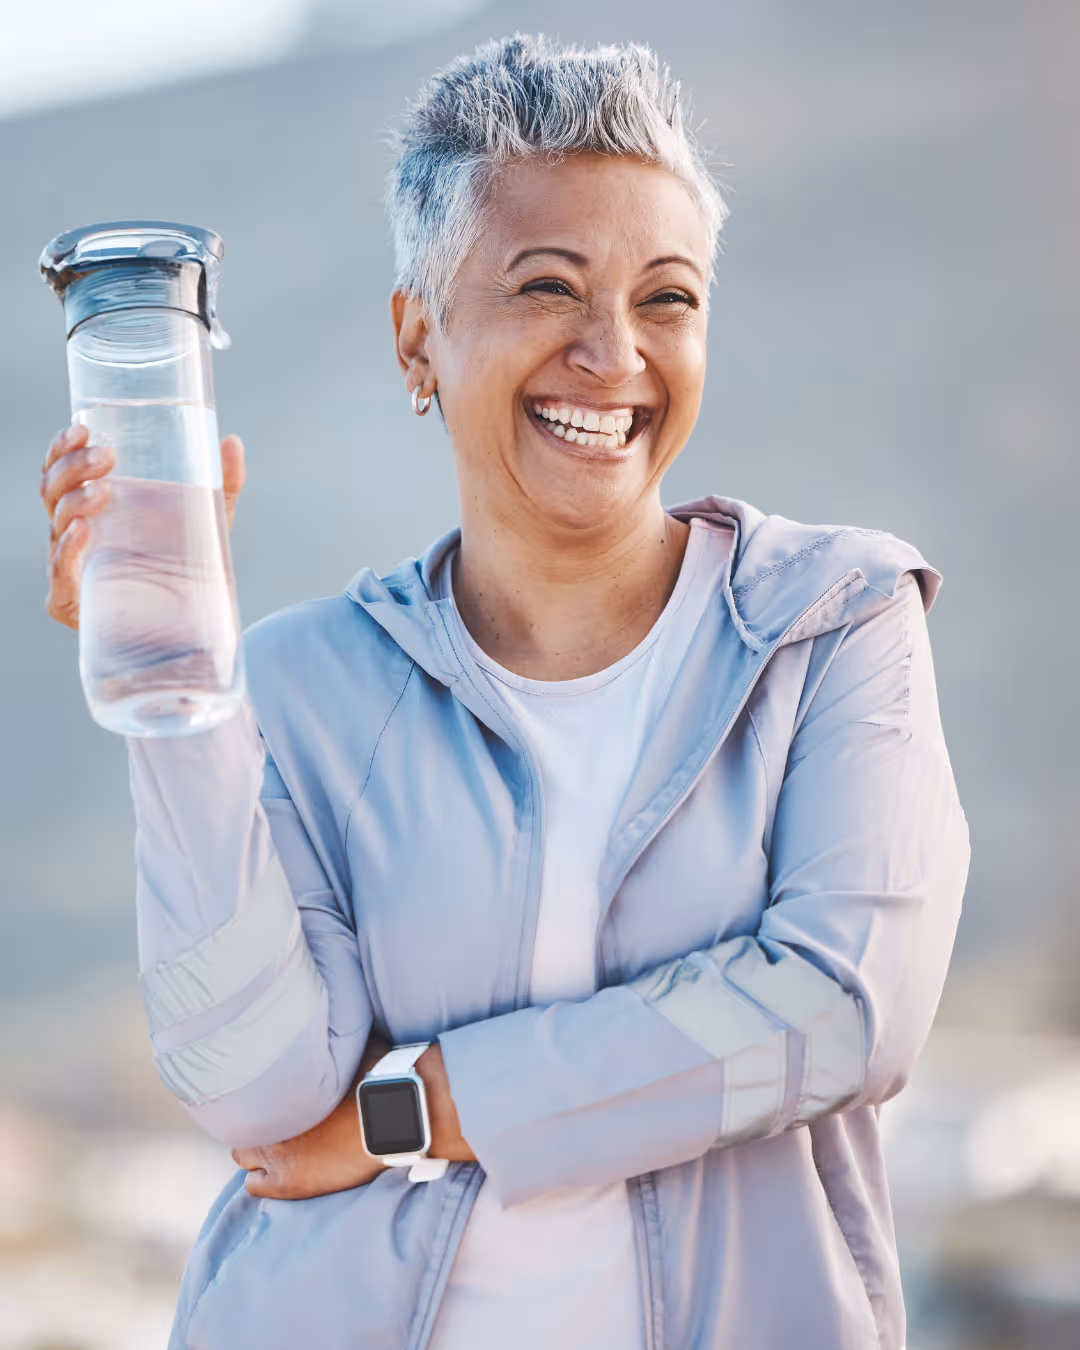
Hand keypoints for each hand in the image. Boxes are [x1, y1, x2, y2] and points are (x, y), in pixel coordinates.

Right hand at [39, 423, 245, 630]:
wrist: (196, 627)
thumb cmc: (190, 566)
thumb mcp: (208, 519)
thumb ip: (222, 482)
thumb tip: (232, 441)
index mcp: (93, 505)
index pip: (60, 469)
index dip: (61, 447)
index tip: (82, 428)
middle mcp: (74, 532)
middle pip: (52, 490)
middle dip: (72, 467)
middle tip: (106, 457)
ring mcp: (71, 565)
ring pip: (56, 524)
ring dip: (74, 501)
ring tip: (104, 491)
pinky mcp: (72, 601)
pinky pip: (60, 572)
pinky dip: (68, 549)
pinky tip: (83, 530)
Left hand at [232, 1032, 476, 1199]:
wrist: (395, 1117)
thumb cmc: (379, 1078)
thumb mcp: (354, 1046)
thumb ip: (335, 1041)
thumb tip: (331, 1014)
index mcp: (282, 1083)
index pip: (248, 1090)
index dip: (265, 1097)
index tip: (278, 1098)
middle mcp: (270, 1114)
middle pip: (242, 1121)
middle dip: (259, 1123)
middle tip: (279, 1123)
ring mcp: (275, 1151)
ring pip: (242, 1156)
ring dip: (259, 1151)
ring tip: (281, 1148)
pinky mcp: (287, 1182)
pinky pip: (253, 1185)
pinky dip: (265, 1179)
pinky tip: (285, 1171)